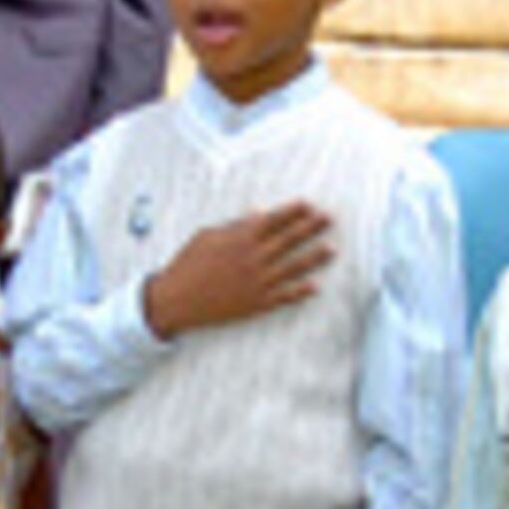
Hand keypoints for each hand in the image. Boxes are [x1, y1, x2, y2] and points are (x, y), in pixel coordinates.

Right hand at [143, 200, 333, 338]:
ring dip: (314, 257)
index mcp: (240, 239)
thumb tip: (258, 213)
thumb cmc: (188, 264)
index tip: (309, 205)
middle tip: (329, 218)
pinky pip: (284, 296)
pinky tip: (315, 286)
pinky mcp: (256, 304)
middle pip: (289, 239)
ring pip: (293, 267)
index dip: (294, 211)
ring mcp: (257, 282)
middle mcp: (254, 259)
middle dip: (311, 227)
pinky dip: (300, 292)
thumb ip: (235, 225)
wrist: (177, 300)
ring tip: (331, 249)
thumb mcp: (208, 236)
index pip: (274, 219)